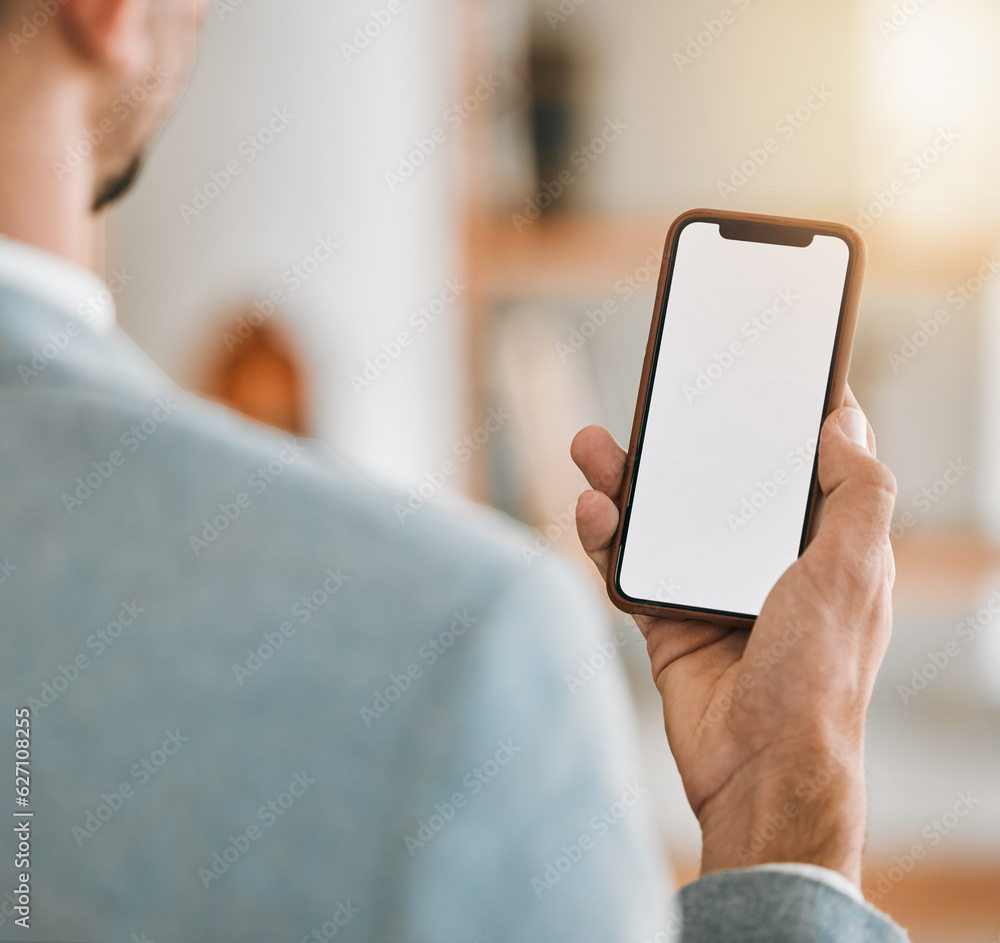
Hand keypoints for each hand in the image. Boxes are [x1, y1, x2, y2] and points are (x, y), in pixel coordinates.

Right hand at [571, 389, 895, 884]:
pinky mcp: (667, 619)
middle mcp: (763, 562)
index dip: (778, 422)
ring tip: (592, 449)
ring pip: (661, 519)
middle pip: (714, 485)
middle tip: (651, 406)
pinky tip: (593, 511)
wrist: (758, 767)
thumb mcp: (853, 573)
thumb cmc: (818, 675)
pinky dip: (606, 537)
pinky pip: (627, 566)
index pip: (800, 468)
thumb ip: (858, 494)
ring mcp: (710, 590)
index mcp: (820, 546)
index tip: (754, 378)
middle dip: (678, 444)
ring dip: (625, 483)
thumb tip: (845, 423)